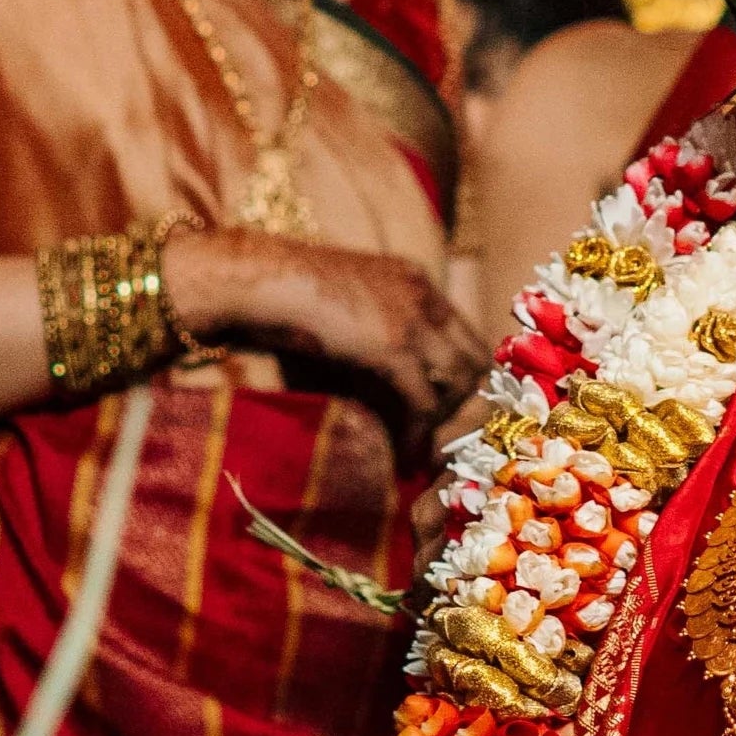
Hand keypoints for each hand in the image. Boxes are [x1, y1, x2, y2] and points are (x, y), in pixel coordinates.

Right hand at [168, 234, 482, 437]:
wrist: (259, 280)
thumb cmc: (285, 294)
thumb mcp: (347, 307)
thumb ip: (376, 333)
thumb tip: (386, 385)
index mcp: (416, 281)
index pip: (466, 334)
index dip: (461, 378)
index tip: (447, 412)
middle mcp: (425, 296)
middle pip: (476, 359)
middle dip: (466, 405)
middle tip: (445, 440)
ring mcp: (413, 320)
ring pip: (461, 382)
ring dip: (447, 424)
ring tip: (427, 453)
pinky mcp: (394, 348)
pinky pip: (425, 401)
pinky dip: (420, 433)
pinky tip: (406, 455)